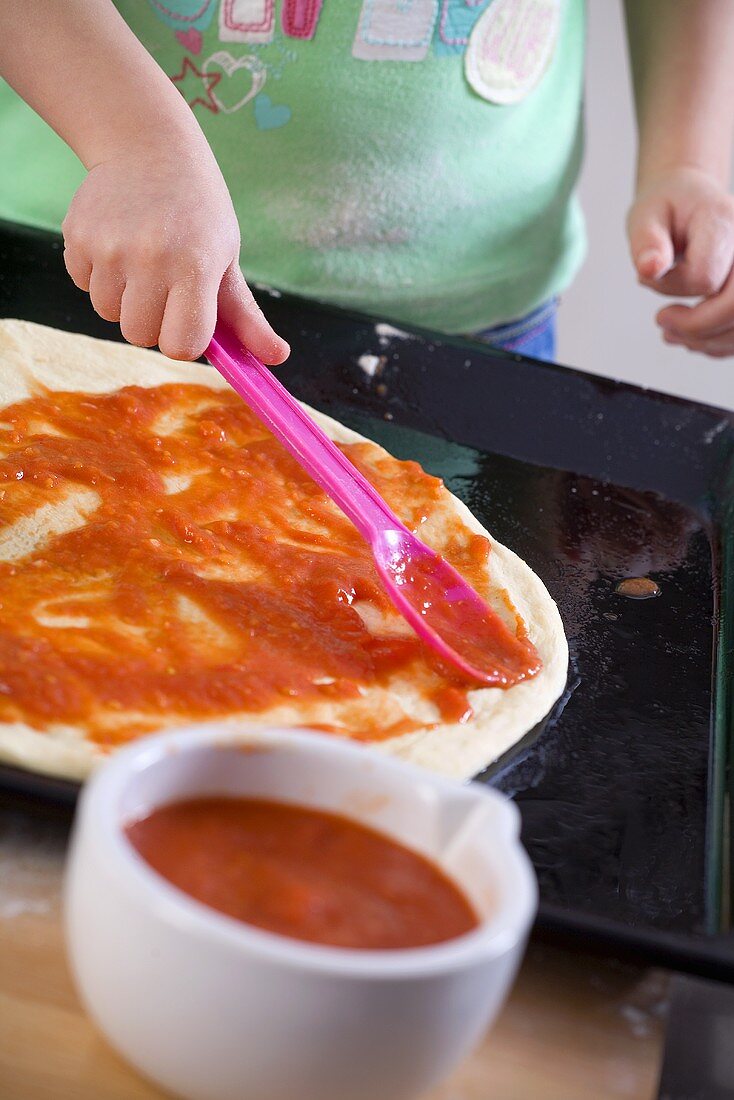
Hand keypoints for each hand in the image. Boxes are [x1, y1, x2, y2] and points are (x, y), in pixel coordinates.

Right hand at [62, 141, 288, 363]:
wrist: (148, 148)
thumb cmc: (198, 212)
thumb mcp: (228, 257)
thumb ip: (247, 317)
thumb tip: (277, 358)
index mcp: (195, 266)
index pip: (180, 346)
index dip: (184, 338)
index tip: (189, 317)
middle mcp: (150, 257)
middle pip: (139, 335)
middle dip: (153, 320)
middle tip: (165, 282)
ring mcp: (109, 247)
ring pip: (108, 314)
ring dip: (124, 298)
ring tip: (140, 260)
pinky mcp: (77, 236)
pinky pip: (83, 285)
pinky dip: (98, 274)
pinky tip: (117, 242)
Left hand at [627, 167, 733, 356]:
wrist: (692, 202)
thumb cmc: (669, 209)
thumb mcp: (647, 216)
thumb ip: (647, 242)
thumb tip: (649, 269)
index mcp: (725, 222)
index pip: (705, 277)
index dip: (672, 289)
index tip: (649, 278)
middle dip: (696, 327)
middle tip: (663, 322)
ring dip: (705, 339)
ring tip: (672, 330)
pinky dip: (716, 342)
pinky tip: (692, 334)